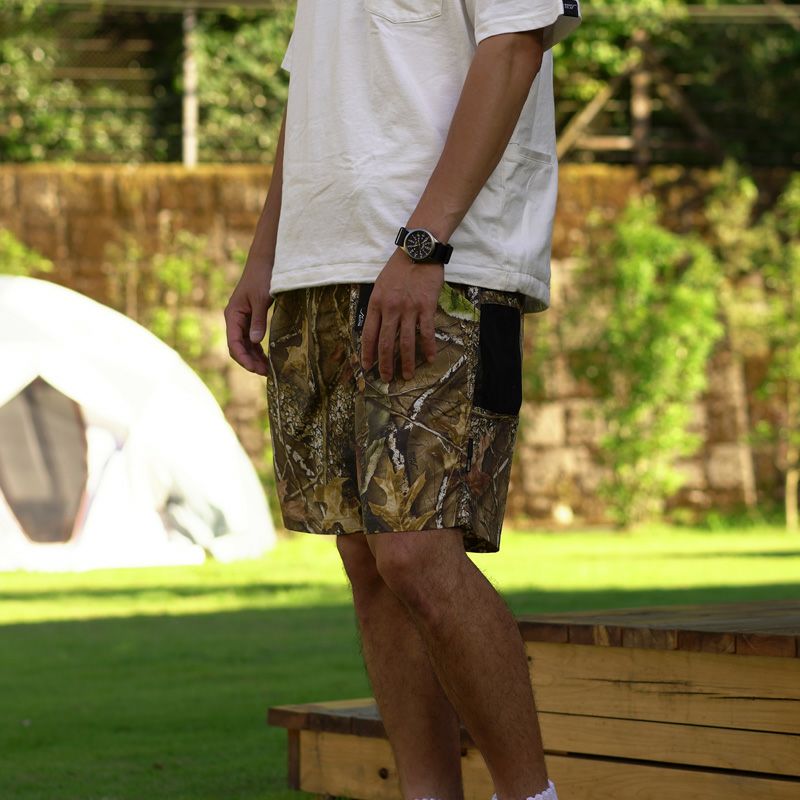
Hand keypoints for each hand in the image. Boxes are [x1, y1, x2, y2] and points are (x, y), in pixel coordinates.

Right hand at [224, 264, 273, 375]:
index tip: (255, 369)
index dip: (244, 358)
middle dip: (250, 361)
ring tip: (268, 370)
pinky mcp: (251, 318)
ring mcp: (242, 319)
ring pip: (245, 345)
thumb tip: (256, 341)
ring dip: (254, 357)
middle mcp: (235, 319)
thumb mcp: (260, 299)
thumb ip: (258, 321)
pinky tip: (267, 358)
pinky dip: (258, 349)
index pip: (234, 343)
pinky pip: (252, 339)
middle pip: (238, 347)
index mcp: (233, 315)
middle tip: (266, 373)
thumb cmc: (261, 277)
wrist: (264, 261)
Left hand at [361, 249, 443, 381]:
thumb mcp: (380, 285)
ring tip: (407, 375)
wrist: (419, 251)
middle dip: (385, 364)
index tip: (367, 367)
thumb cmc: (399, 268)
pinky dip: (428, 348)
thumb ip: (378, 306)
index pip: (368, 334)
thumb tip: (376, 327)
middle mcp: (390, 308)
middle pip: (385, 343)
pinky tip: (429, 359)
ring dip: (406, 362)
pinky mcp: (426, 307)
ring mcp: (409, 309)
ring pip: (405, 342)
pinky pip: (426, 332)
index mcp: (376, 303)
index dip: (367, 353)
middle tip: (387, 378)